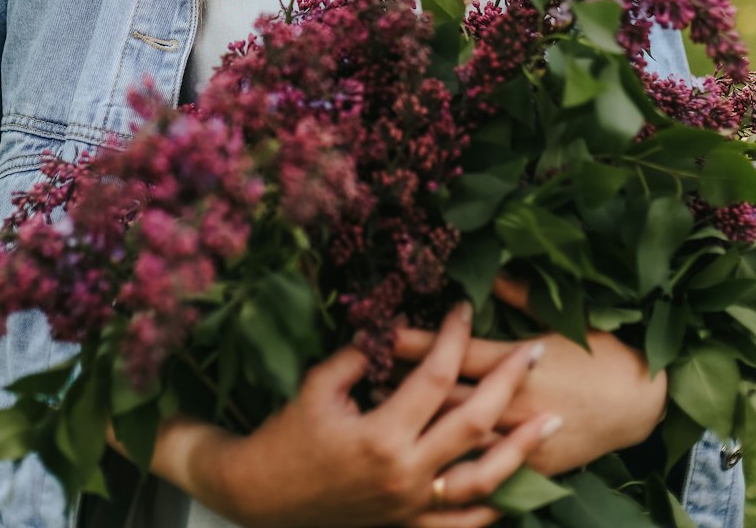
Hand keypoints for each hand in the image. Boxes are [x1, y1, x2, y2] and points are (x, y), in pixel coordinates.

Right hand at [138, 302, 562, 527]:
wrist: (262, 495)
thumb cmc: (286, 436)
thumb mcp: (318, 386)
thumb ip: (360, 356)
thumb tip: (395, 331)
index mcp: (382, 434)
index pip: (435, 376)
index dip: (454, 337)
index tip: (465, 308)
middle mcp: (405, 473)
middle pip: (474, 423)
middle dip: (508, 383)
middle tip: (535, 352)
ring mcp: (411, 507)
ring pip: (483, 480)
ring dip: (522, 448)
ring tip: (551, 422)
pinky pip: (462, 524)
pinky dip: (494, 507)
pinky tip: (517, 486)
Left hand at [393, 276, 666, 477]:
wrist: (641, 402)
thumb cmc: (602, 350)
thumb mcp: (563, 313)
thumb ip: (519, 293)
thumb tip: (487, 267)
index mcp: (517, 363)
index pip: (453, 352)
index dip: (415, 342)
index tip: (379, 330)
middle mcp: (512, 405)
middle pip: (445, 396)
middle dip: (405, 383)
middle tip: (367, 373)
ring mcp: (520, 441)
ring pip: (457, 439)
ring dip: (421, 426)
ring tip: (379, 414)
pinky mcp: (531, 469)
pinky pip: (485, 472)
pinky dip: (453, 462)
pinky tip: (422, 456)